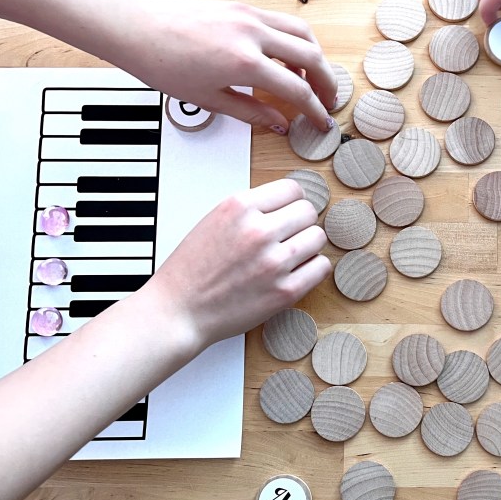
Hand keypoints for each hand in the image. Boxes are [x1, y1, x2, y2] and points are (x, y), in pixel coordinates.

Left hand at [116, 0, 337, 131]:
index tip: (321, 122)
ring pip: (303, 32)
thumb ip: (252, 113)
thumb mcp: (210, 99)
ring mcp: (249, 16)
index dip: (315, 110)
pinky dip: (295, 40)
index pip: (297, 89)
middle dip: (326, 82)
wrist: (138, 29)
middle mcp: (253, 34)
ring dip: (315, 57)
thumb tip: (279, 123)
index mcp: (245, 63)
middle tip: (327, 101)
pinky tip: (287, 57)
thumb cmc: (164, 63)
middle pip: (311, 56)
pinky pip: (282, 22)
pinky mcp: (243, 7)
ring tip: (311, 78)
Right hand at [147, 179, 330, 350]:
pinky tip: (297, 271)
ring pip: (318, 238)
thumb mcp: (215, 220)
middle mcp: (258, 231)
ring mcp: (274, 262)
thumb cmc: (193, 269)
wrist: (179, 310)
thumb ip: (251, 209)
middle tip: (288, 235)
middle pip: (308, 212)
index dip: (292, 201)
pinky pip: (321, 267)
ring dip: (308, 245)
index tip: (289, 211)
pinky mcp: (285, 291)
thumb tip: (289, 201)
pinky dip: (313, 267)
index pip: (292, 189)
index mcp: (239, 207)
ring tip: (289, 254)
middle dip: (301, 222)